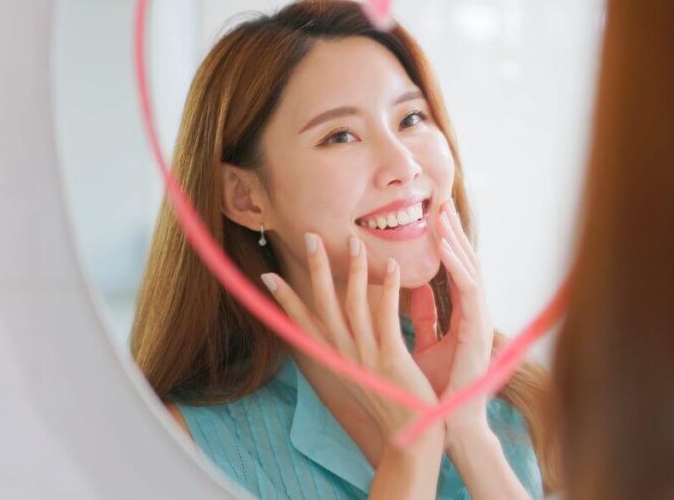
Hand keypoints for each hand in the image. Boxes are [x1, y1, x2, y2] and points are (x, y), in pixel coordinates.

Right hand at [262, 232, 440, 442]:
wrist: (408, 436)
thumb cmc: (388, 401)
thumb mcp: (357, 372)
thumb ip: (348, 348)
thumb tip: (339, 328)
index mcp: (333, 358)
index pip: (302, 322)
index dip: (284, 299)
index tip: (265, 276)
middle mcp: (343, 354)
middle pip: (323, 304)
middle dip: (316, 269)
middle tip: (310, 236)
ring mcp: (364, 356)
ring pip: (353, 304)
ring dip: (353, 270)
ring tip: (355, 242)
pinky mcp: (390, 358)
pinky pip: (386, 316)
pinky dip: (388, 289)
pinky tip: (393, 266)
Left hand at [409, 199, 493, 437]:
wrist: (449, 425)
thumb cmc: (439, 390)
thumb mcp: (427, 346)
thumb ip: (426, 318)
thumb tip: (415, 291)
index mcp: (463, 318)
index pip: (456, 272)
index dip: (448, 244)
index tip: (435, 217)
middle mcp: (474, 316)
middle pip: (466, 265)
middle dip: (454, 234)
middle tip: (441, 203)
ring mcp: (479, 324)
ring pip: (471, 273)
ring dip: (457, 244)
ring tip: (444, 217)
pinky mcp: (478, 335)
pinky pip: (470, 295)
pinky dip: (459, 272)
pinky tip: (448, 252)